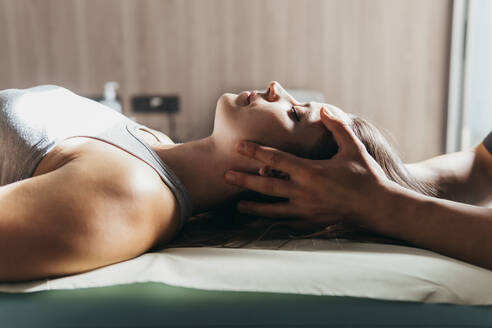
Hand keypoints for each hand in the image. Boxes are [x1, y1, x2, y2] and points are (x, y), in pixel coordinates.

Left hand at [224, 107, 389, 225]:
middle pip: (266, 185)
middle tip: (225, 174)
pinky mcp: (310, 222)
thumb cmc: (366, 176)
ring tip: (237, 202)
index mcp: (311, 171)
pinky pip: (285, 222)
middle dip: (244, 179)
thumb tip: (324, 108)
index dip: (255, 151)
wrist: (378, 207)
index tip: (238, 145)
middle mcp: (304, 192)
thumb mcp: (352, 147)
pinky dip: (270, 221)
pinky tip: (260, 221)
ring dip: (252, 205)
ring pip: (271, 208)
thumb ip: (337, 126)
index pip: (276, 159)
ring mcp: (305, 210)